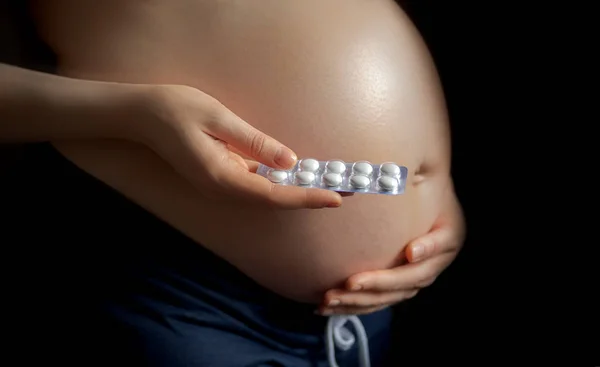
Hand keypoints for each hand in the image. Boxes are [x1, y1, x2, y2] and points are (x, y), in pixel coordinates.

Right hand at [131, 84, 342, 208]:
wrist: (140, 115)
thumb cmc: (176, 110)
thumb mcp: (218, 119)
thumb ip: (255, 142)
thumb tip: (290, 161)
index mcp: (222, 177)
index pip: (274, 195)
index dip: (306, 197)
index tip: (335, 198)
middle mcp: (223, 189)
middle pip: (274, 199)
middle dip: (310, 196)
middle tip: (346, 190)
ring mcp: (221, 185)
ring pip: (267, 194)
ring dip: (298, 190)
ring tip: (330, 183)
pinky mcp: (221, 176)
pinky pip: (256, 184)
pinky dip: (281, 182)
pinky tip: (299, 174)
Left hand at [318, 182, 464, 314]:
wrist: (426, 206)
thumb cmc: (422, 191)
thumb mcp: (428, 182)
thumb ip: (415, 179)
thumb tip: (395, 175)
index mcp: (448, 237)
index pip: (439, 245)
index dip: (427, 249)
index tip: (410, 251)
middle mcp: (434, 263)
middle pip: (408, 280)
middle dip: (378, 283)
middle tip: (350, 283)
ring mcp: (415, 279)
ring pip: (388, 297)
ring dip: (359, 301)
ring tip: (330, 298)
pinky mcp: (396, 289)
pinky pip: (375, 302)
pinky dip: (351, 306)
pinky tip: (324, 307)